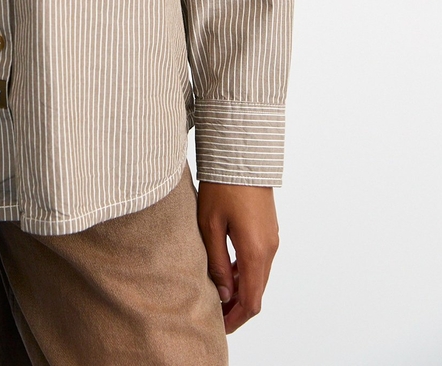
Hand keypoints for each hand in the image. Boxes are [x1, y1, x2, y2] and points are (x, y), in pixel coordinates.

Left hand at [196, 183, 278, 333]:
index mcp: (255, 252)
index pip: (251, 301)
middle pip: (257, 292)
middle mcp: (269, 249)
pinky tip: (228, 273)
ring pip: (259, 278)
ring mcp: (272, 239)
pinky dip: (246, 274)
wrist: (242, 155)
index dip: (236, 319)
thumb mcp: (210, 225)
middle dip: (238, 309)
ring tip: (218, 297)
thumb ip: (217, 263)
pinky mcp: (269, 231)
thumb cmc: (223, 186)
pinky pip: (260, 262)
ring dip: (242, 291)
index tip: (220, 327)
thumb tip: (223, 295)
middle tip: (216, 317)